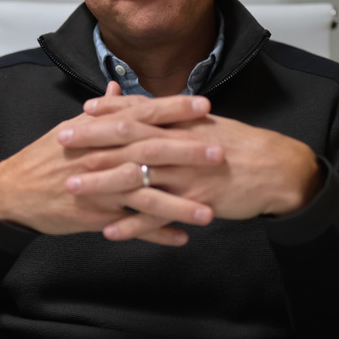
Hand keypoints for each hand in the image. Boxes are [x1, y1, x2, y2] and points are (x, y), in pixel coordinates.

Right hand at [0, 83, 221, 245]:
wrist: (14, 192)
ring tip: (210, 211)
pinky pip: (132, 227)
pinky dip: (156, 233)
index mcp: (100, 132)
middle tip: (219, 153)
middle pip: (150, 151)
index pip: (143, 114)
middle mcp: (103, 156)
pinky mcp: (96, 215)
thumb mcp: (70, 128)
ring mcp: (100, 188)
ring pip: (146, 195)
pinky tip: (181, 238)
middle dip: (187, 152)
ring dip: (179, 204)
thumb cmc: (44, 158)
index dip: (174, 109)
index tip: (204, 105)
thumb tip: (118, 89)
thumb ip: (101, 112)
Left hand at [66, 95, 323, 240]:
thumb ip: (176, 117)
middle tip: (61, 140)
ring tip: (73, 186)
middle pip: (129, 139)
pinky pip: (158, 214)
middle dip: (93, 140)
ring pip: (137, 176)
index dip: (109, 112)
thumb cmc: (241, 146)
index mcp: (182, 124)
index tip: (81, 111)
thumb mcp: (208, 125)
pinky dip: (132, 223)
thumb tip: (152, 108)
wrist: (276, 169)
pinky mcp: (194, 201)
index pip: (139, 114)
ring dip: (102, 182)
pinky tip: (108, 230)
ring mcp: (185, 173)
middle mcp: (180, 145)